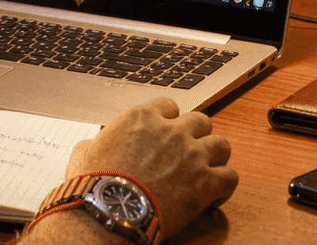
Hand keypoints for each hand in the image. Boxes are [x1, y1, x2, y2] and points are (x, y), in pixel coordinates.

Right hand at [62, 97, 237, 241]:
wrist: (109, 210)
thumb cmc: (95, 184)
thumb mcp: (85, 152)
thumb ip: (97, 141)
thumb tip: (93, 144)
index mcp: (142, 117)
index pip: (169, 106)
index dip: (169, 121)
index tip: (167, 133)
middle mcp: (171, 130)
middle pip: (201, 121)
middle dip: (197, 136)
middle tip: (189, 153)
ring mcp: (191, 154)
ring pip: (222, 145)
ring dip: (215, 158)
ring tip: (207, 171)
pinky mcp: (206, 181)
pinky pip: (230, 176)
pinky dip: (224, 185)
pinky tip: (213, 195)